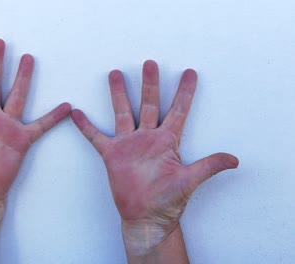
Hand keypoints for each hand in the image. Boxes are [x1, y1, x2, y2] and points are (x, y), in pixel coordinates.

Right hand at [71, 61, 237, 255]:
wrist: (146, 217)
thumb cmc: (168, 201)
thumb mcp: (190, 181)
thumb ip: (209, 166)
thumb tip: (235, 160)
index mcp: (167, 141)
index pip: (177, 111)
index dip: (184, 92)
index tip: (190, 73)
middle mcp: (147, 138)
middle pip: (148, 104)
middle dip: (150, 83)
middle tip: (150, 63)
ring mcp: (128, 145)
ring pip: (122, 112)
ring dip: (119, 94)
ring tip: (116, 74)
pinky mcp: (112, 155)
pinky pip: (96, 137)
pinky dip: (86, 126)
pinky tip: (77, 113)